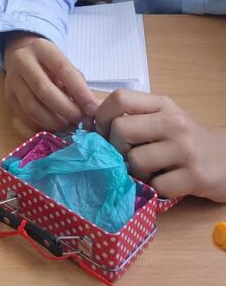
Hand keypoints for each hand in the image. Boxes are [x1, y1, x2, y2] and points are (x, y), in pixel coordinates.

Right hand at [3, 32, 98, 131]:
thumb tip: (91, 110)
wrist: (20, 55)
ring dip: (53, 121)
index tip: (92, 109)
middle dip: (65, 109)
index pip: (62, 69)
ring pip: (31, 106)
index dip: (79, 92)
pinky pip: (25, 116)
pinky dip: (42, 126)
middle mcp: (22, 61)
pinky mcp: (8, 97)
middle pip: (43, 89)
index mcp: (41, 48)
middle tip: (80, 120)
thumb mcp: (63, 63)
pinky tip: (54, 127)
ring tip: (68, 125)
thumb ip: (77, 83)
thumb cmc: (49, 62)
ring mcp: (12, 80)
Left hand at [95, 89, 225, 200]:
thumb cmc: (186, 139)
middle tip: (126, 156)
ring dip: (134, 171)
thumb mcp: (162, 117)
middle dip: (115, 147)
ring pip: (135, 161)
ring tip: (147, 170)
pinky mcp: (195, 177)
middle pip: (120, 129)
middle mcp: (173, 122)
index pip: (120, 98)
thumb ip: (133, 116)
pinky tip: (164, 182)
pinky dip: (154, 188)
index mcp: (162, 104)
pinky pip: (156, 185)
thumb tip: (90, 123)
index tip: (103, 132)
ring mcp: (185, 149)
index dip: (102, 116)